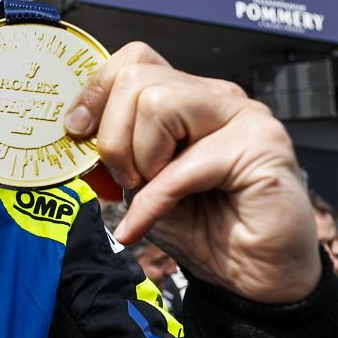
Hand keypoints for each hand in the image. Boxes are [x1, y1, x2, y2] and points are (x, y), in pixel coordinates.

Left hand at [64, 43, 318, 302]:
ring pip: (158, 101)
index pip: (135, 60)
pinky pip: (183, 163)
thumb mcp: (140, 188)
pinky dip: (155, 200)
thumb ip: (115, 155)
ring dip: (142, 159)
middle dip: (114, 138)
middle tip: (129, 180)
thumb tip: (77, 132)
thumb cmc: (207, 231)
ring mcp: (243, 115)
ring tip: (155, 192)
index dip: (96, 93)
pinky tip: (143, 225)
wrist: (254, 277)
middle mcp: (216, 98)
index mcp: (188, 99)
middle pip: (137, 77)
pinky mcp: (261, 144)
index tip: (76, 131)